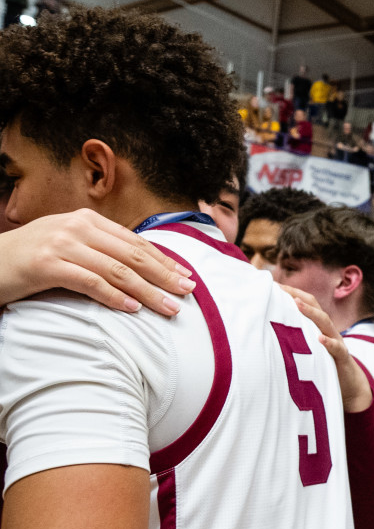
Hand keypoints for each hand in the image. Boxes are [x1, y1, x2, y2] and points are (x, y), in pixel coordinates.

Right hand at [0, 208, 194, 313]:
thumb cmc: (31, 258)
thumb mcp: (68, 244)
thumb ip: (100, 248)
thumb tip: (142, 267)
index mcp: (87, 219)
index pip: (136, 242)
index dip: (164, 260)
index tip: (186, 276)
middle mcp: (77, 227)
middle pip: (133, 255)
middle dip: (165, 275)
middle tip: (188, 292)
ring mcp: (62, 244)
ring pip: (118, 270)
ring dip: (148, 291)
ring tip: (169, 308)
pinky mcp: (47, 264)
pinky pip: (91, 282)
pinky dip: (115, 296)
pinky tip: (133, 308)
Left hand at [278, 284, 372, 412]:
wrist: (349, 383)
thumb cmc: (324, 364)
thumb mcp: (308, 348)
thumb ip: (295, 337)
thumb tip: (268, 330)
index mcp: (318, 327)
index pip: (306, 303)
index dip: (291, 292)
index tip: (273, 285)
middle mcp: (327, 330)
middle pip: (315, 307)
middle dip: (298, 296)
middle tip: (281, 288)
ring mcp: (336, 341)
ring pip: (325, 322)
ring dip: (311, 312)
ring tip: (296, 304)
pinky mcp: (342, 357)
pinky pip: (337, 348)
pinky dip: (329, 342)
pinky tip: (320, 338)